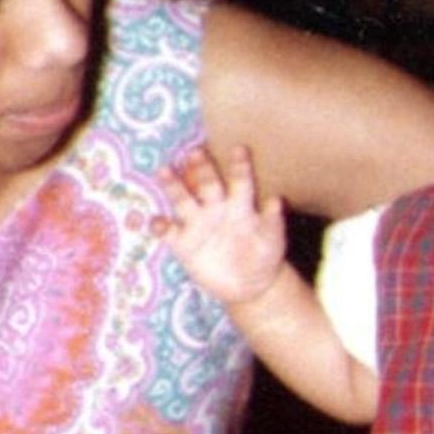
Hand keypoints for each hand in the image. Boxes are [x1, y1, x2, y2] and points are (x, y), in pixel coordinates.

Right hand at [154, 145, 286, 304]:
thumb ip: (273, 220)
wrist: (249, 284)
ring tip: (164, 171)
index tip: (239, 148)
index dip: (239, 166)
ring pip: (183, 201)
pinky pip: (169, 233)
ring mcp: (198, 224)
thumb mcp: (272, 239)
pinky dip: (161, 227)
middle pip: (206, 184)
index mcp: (239, 205)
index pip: (239, 181)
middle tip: (195, 152)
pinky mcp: (184, 244)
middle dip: (201, 168)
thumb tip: (276, 199)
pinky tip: (156, 222)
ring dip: (173, 186)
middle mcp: (216, 209)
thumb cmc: (264, 255)